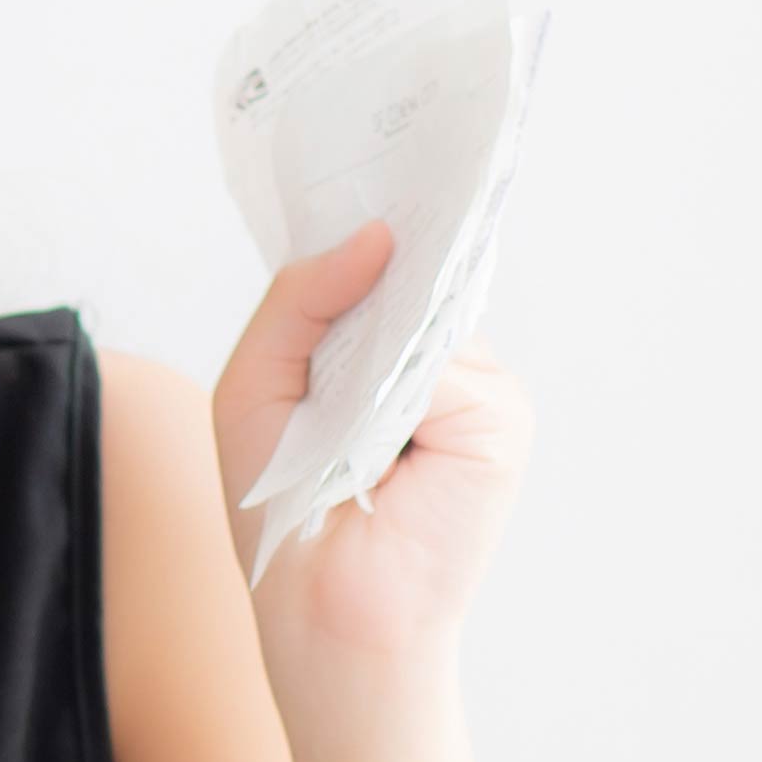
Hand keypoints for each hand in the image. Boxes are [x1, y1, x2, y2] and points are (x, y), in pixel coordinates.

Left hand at [211, 222, 530, 753]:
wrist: (325, 607)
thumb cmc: (283, 505)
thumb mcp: (259, 386)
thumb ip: (300, 302)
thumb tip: (372, 236)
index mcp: (380, 351)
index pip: (385, 268)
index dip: (370, 226)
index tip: (360, 154)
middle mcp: (436, 362)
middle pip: (412, 280)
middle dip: (377, 259)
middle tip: (362, 214)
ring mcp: (476, 391)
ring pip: (428, 323)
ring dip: (373, 349)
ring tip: (339, 410)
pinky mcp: (502, 425)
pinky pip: (448, 372)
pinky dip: (400, 396)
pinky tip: (376, 441)